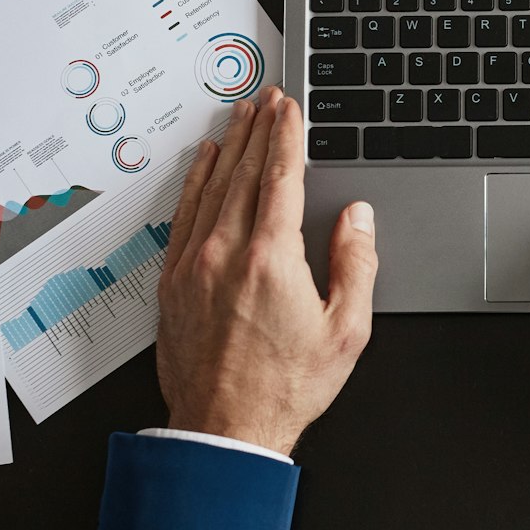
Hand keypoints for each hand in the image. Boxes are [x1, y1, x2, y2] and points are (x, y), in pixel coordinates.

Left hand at [156, 88, 377, 453]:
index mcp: (271, 259)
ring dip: (229, 145)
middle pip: (245, 172)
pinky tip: (204, 162)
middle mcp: (226, 253)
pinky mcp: (172, 281)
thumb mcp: (346, 330)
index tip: (290, 109)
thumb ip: (356, 264)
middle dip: (260, 129)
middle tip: (268, 99)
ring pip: (211, 186)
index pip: (281, 178)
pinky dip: (195, 180)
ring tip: (240, 116)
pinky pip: (183, 214)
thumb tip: (357, 217)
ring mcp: (193, 265)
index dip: (288, 136)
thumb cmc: (285, 388)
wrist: (224, 430)